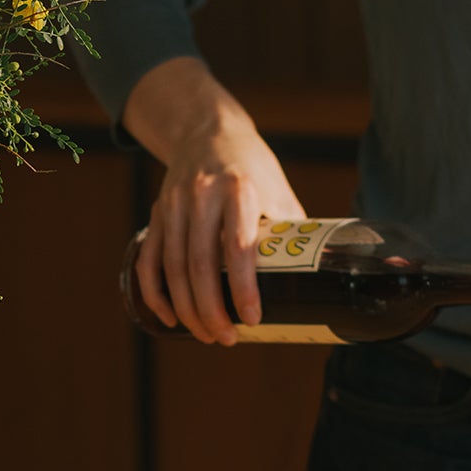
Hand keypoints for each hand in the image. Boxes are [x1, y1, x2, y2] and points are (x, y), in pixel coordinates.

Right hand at [122, 56, 302, 344]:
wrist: (207, 132)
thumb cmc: (252, 168)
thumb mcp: (278, 191)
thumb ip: (291, 231)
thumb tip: (320, 277)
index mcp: (239, 190)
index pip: (238, 247)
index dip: (243, 288)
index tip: (252, 319)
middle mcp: (202, 196)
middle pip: (199, 265)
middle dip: (211, 310)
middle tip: (227, 338)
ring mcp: (174, 206)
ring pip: (173, 268)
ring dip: (187, 309)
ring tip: (207, 335)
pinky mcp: (156, 214)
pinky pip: (149, 260)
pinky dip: (156, 293)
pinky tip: (170, 317)